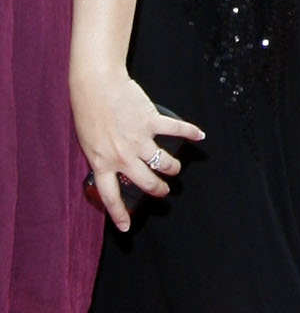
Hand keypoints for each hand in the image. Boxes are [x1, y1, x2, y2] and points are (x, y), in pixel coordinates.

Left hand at [69, 72, 203, 232]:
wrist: (96, 85)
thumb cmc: (88, 110)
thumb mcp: (88, 142)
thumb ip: (101, 156)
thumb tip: (115, 167)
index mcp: (102, 162)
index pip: (111, 196)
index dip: (119, 215)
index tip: (126, 228)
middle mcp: (123, 155)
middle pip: (147, 183)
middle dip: (159, 190)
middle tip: (163, 190)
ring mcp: (139, 139)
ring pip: (165, 163)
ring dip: (173, 168)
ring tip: (174, 168)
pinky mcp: (151, 121)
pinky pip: (176, 129)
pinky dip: (190, 132)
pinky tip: (199, 135)